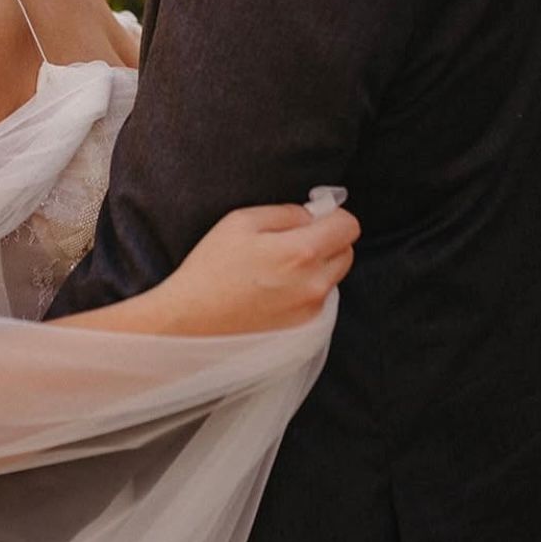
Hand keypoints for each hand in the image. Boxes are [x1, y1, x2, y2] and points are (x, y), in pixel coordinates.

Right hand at [159, 199, 359, 335]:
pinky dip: (306, 289)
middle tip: (292, 240)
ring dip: (318, 266)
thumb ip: (286, 213)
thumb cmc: (211, 268)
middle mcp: (314, 284)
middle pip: (347, 252)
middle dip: (328, 240)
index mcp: (301, 252)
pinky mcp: (303, 329)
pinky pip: (319, 300)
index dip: (332, 215)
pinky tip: (275, 289)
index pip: (348, 226)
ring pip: (333, 277)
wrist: (191, 321)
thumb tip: (311, 216)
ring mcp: (311, 310)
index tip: (313, 216)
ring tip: (278, 267)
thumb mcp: (241, 221)